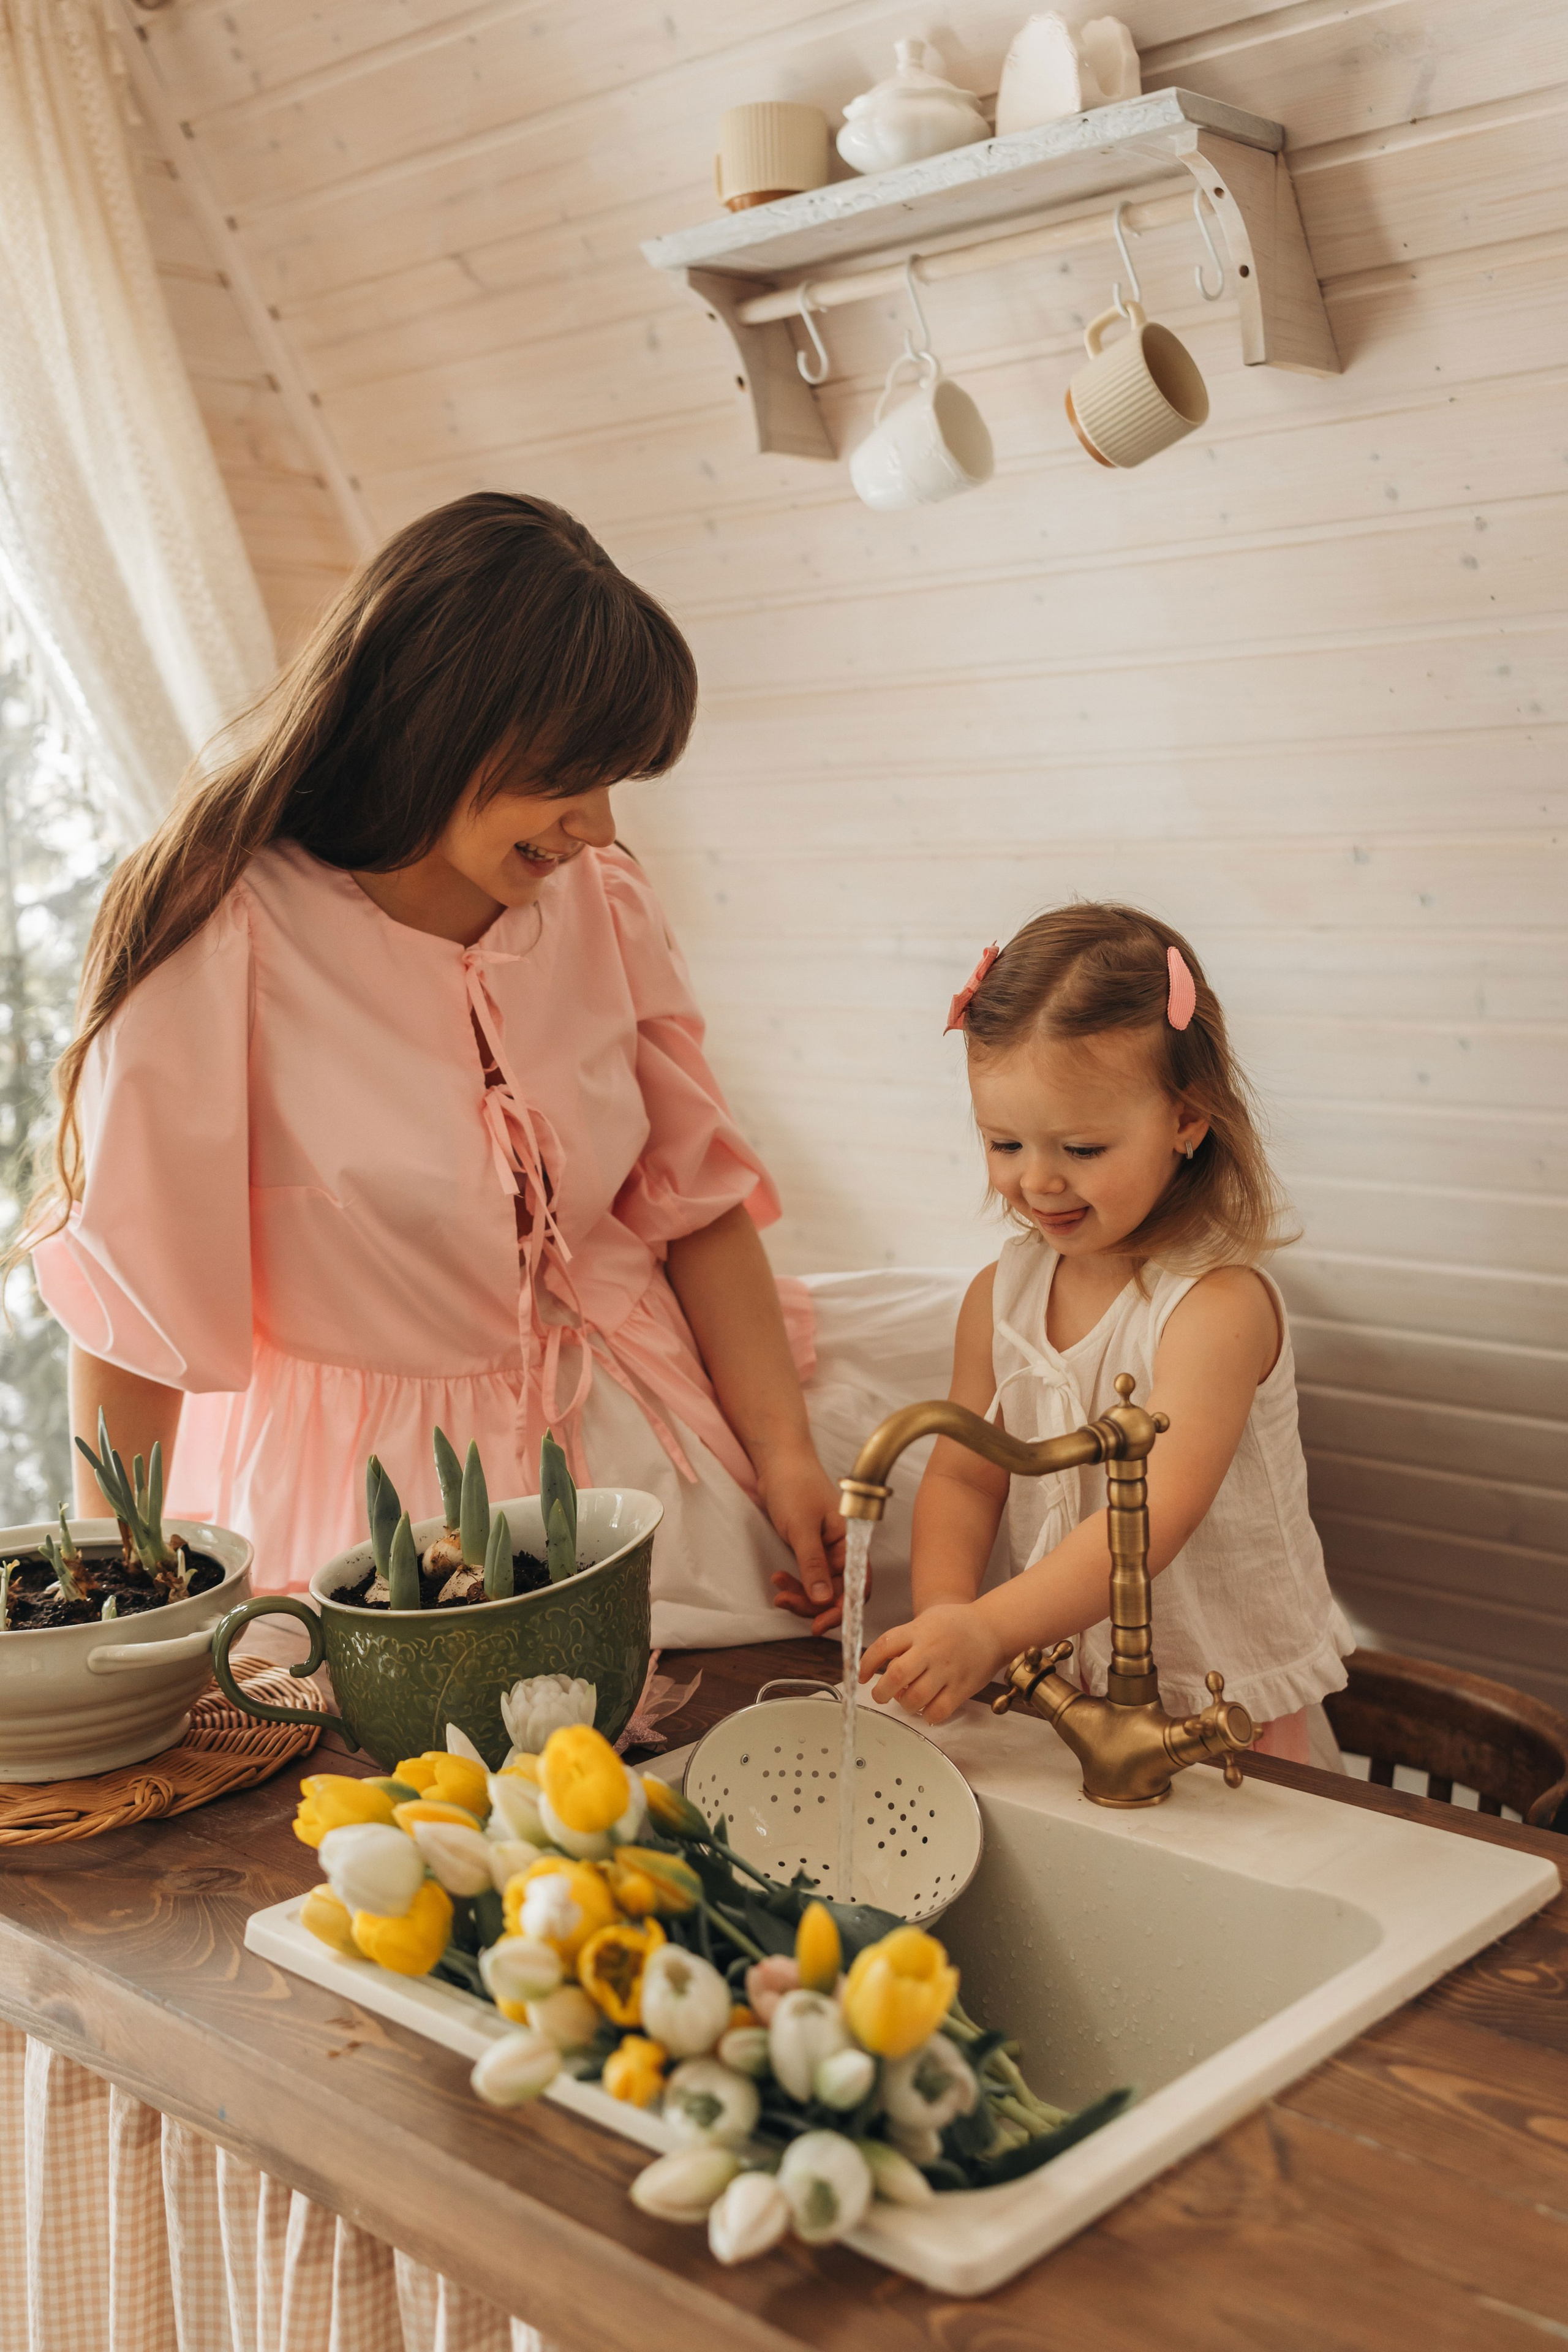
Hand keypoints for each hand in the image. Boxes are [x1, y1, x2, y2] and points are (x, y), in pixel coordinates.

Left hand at [755, 1446, 847, 1631]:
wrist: (778, 1462)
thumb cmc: (795, 1486)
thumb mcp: (802, 1527)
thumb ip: (813, 1564)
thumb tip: (823, 1600)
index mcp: (851, 1542)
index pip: (857, 1585)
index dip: (842, 1609)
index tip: (820, 1624)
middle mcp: (843, 1550)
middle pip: (838, 1591)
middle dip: (813, 1604)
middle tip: (786, 1604)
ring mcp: (827, 1551)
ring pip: (821, 1587)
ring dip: (800, 1595)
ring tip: (778, 1591)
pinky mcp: (811, 1550)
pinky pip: (808, 1577)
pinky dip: (795, 1584)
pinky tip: (779, 1580)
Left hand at [859, 1603, 1006, 1726]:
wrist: (992, 1628)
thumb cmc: (955, 1624)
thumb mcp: (925, 1620)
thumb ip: (903, 1640)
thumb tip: (880, 1667)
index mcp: (918, 1631)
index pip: (883, 1646)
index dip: (867, 1664)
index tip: (863, 1677)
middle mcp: (930, 1650)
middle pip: (896, 1676)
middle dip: (881, 1692)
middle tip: (880, 1695)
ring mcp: (947, 1670)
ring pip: (914, 1698)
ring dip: (904, 1704)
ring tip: (906, 1699)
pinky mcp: (962, 1688)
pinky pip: (938, 1711)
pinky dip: (926, 1715)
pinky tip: (926, 1707)